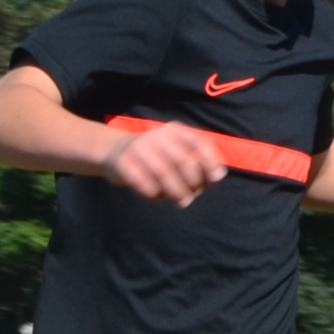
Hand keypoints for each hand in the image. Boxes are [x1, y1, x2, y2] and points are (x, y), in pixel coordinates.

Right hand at [108, 121, 226, 207]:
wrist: (116, 152)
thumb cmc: (158, 158)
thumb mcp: (178, 155)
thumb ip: (199, 166)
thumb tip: (217, 176)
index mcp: (176, 131)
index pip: (199, 141)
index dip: (210, 160)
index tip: (216, 179)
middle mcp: (158, 135)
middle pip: (182, 160)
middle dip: (192, 183)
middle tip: (191, 197)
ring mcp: (138, 146)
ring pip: (163, 172)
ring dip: (175, 191)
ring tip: (182, 202)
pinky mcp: (122, 161)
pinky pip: (142, 181)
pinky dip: (153, 193)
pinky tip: (156, 196)